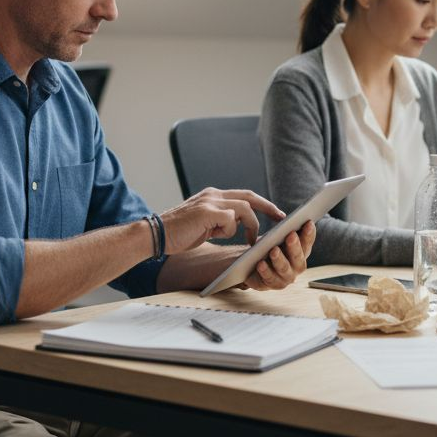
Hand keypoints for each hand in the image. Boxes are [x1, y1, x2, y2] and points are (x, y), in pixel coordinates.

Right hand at [158, 188, 284, 252]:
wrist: (155, 235)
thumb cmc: (178, 234)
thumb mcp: (204, 225)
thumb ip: (220, 221)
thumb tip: (237, 225)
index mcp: (213, 196)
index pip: (244, 195)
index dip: (262, 203)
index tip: (275, 213)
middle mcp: (213, 195)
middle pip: (250, 196)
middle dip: (268, 207)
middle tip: (281, 218)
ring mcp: (210, 202)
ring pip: (244, 208)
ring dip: (250, 226)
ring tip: (249, 241)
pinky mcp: (207, 212)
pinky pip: (231, 219)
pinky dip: (230, 230)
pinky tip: (217, 236)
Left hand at [242, 221, 315, 290]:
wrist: (251, 264)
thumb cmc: (267, 247)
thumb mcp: (275, 237)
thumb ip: (283, 231)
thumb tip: (286, 219)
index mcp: (301, 251)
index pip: (308, 242)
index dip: (309, 233)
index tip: (308, 222)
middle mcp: (297, 266)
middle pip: (298, 257)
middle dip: (295, 246)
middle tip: (291, 235)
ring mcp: (286, 277)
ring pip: (284, 269)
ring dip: (280, 259)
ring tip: (273, 250)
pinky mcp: (272, 284)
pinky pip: (269, 279)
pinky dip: (265, 271)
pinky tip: (260, 264)